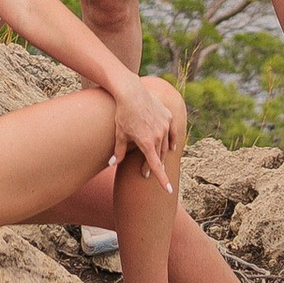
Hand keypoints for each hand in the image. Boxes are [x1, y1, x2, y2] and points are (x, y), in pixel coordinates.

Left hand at [109, 71, 182, 191]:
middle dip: (153, 166)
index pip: (156, 165)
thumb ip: (118, 151)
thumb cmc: (123, 113)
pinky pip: (172, 133)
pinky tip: (171, 146)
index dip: (162, 179)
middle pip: (159, 156)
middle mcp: (159, 135)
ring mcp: (165, 125)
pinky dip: (171, 140)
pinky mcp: (168, 116)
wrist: (131, 91)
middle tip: (144, 173)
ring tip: (155, 158)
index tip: (168, 190)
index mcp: (146, 142)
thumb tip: (111, 164)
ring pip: (166, 145)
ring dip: (160, 153)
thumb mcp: (119, 134)